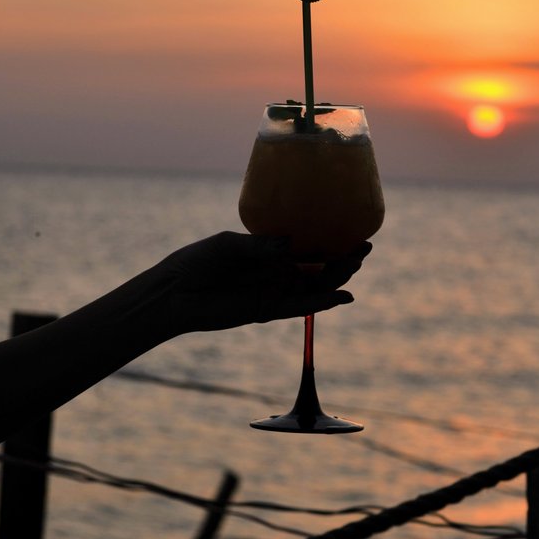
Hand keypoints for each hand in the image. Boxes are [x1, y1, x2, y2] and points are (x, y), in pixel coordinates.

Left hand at [157, 231, 371, 333]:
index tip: (353, 227)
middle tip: (363, 246)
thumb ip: (258, 247)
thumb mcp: (228, 247)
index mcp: (268, 250)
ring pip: (314, 286)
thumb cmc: (196, 262)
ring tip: (356, 264)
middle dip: (342, 257)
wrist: (174, 294)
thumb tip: (289, 242)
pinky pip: (300, 308)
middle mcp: (275, 270)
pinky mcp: (267, 311)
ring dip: (337, 278)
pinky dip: (321, 303)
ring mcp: (273, 291)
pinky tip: (342, 297)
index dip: (330, 237)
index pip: (306, 243)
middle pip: (318, 265)